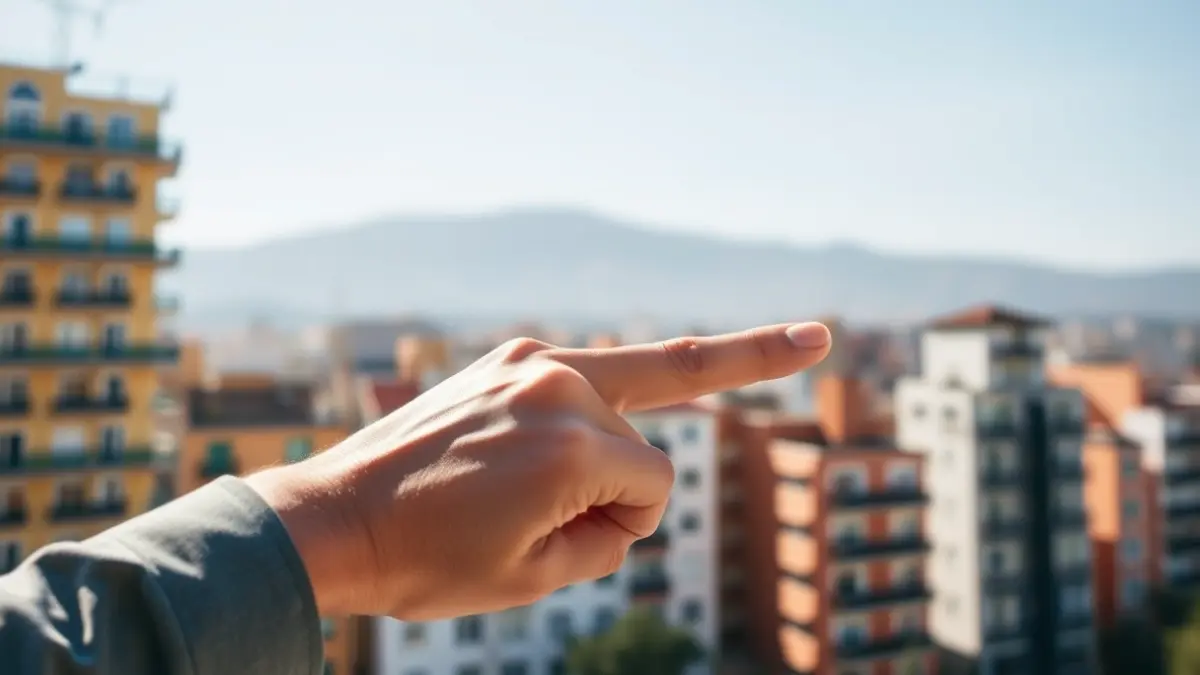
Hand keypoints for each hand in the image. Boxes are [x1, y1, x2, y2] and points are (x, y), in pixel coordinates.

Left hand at [245, 322, 830, 619]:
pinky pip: (586, 373)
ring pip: (619, 405)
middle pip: (641, 441)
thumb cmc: (430, 560)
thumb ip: (613, 529)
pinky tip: (780, 339)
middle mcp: (555, 381)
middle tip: (525, 515)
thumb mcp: (540, 576)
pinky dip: (621, 384)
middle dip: (612, 488)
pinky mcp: (507, 355)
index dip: (624, 527)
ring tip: (556, 461)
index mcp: (569, 442)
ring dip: (600, 447)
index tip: (567, 543)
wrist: (334, 520)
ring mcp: (527, 359)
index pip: (655, 486)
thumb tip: (629, 487)